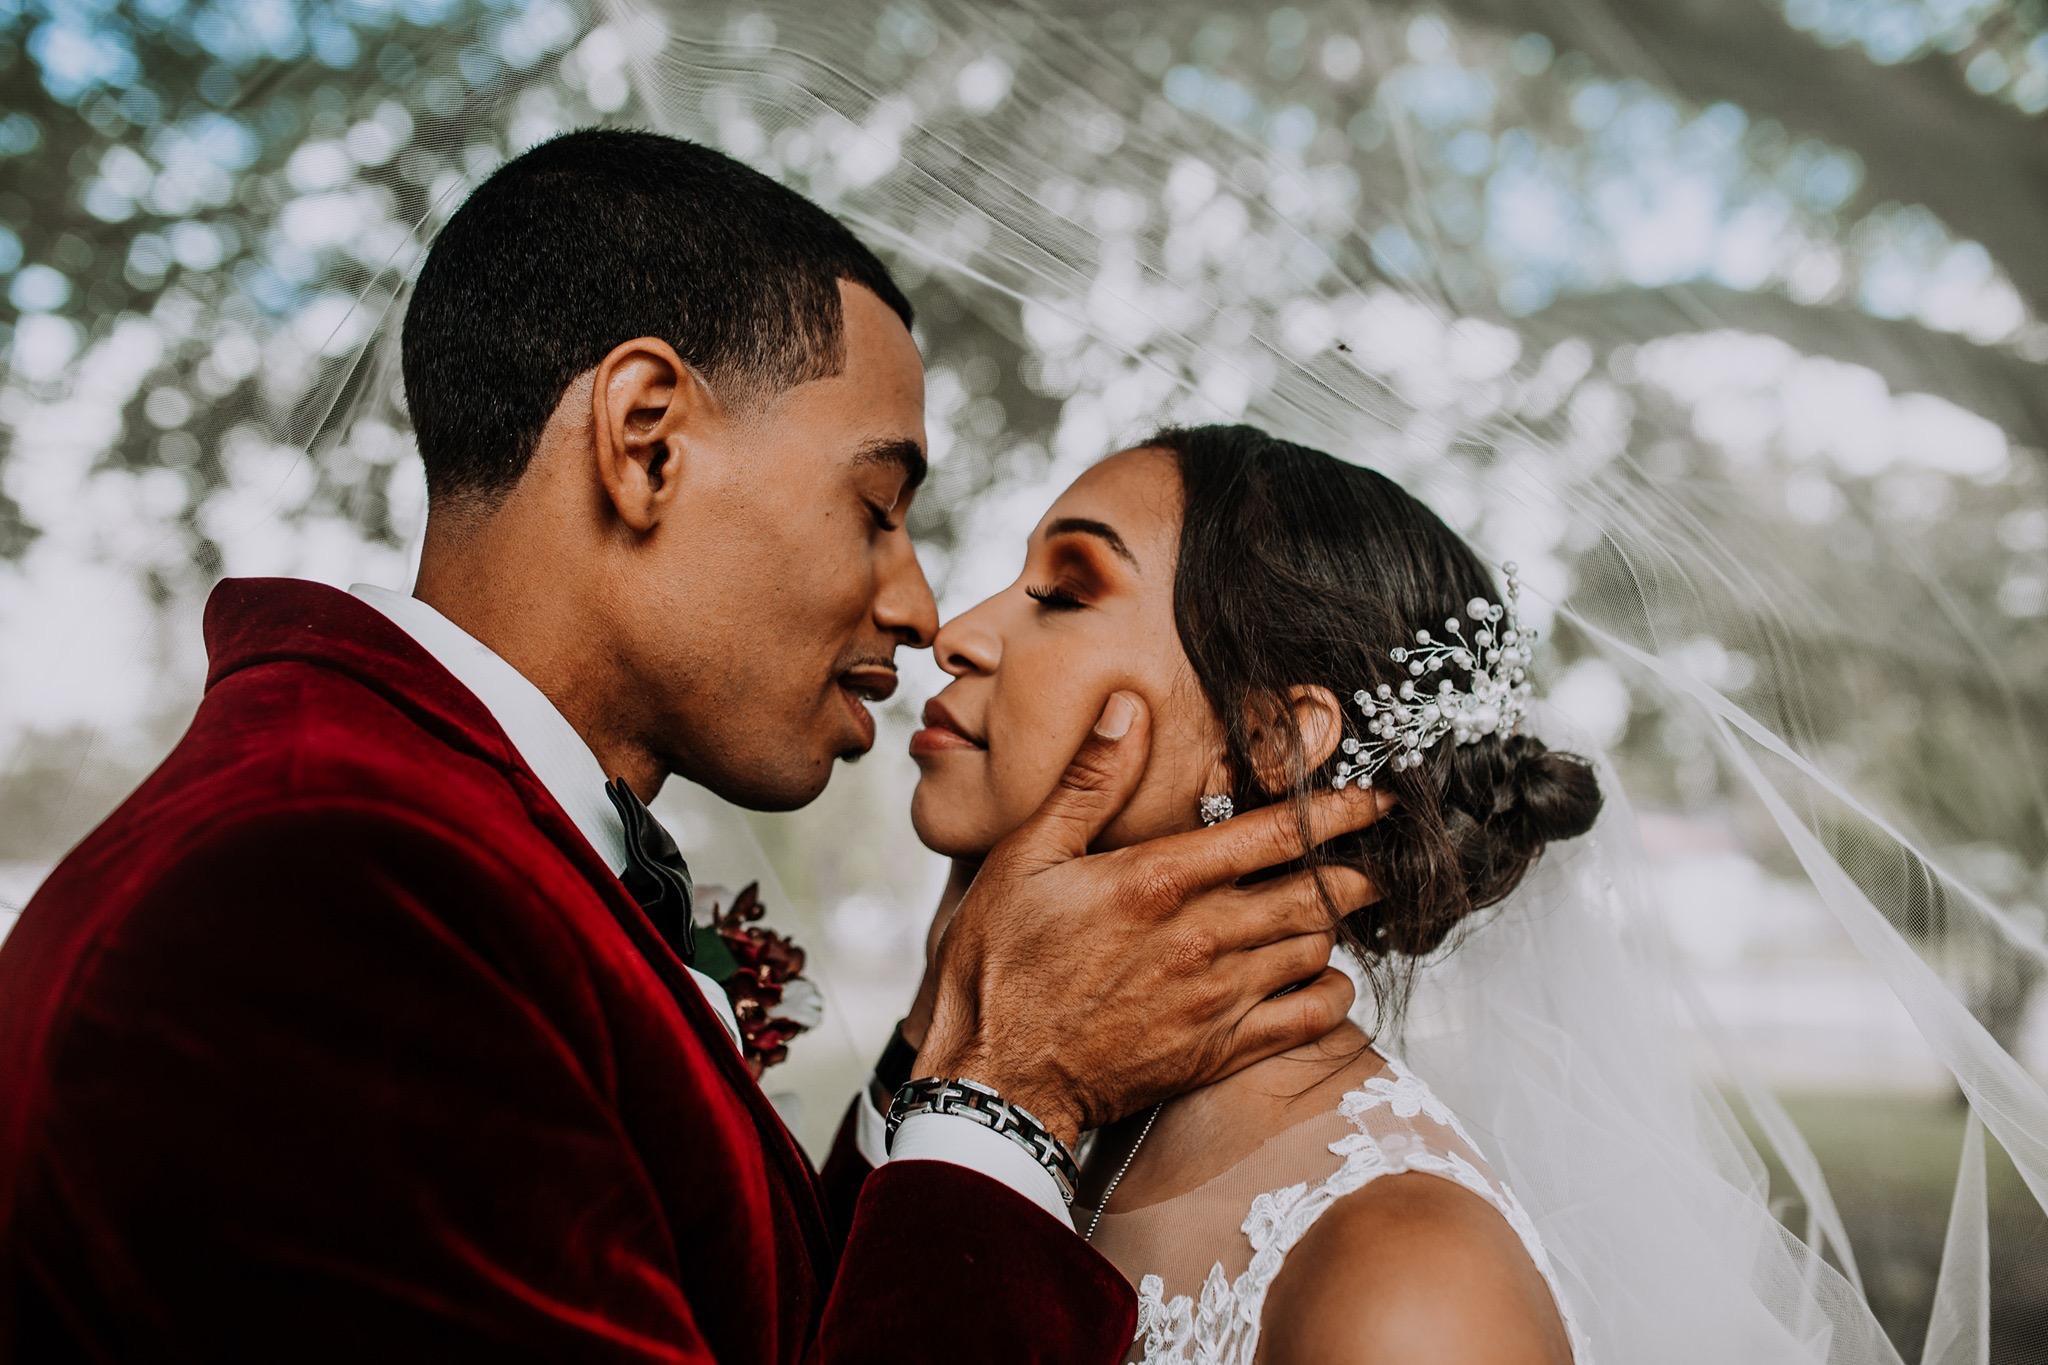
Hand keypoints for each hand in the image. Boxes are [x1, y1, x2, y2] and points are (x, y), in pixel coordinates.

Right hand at [915, 691, 1388, 1146]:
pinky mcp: (1217, 1053)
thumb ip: (1089, 782)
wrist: (997, 1078)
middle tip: (1369, 859)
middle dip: (1354, 872)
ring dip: (1333, 927)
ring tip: (1337, 912)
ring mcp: (1216, 999)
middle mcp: (1202, 937)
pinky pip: (1308, 1021)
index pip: (1277, 834)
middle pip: (1315, 893)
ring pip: (1316, 950)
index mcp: (1160, 880)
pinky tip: (1323, 980)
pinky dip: (1331, 995)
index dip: (1338, 812)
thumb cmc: (1001, 966)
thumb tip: (1128, 709)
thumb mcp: (1026, 857)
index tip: (1374, 801)